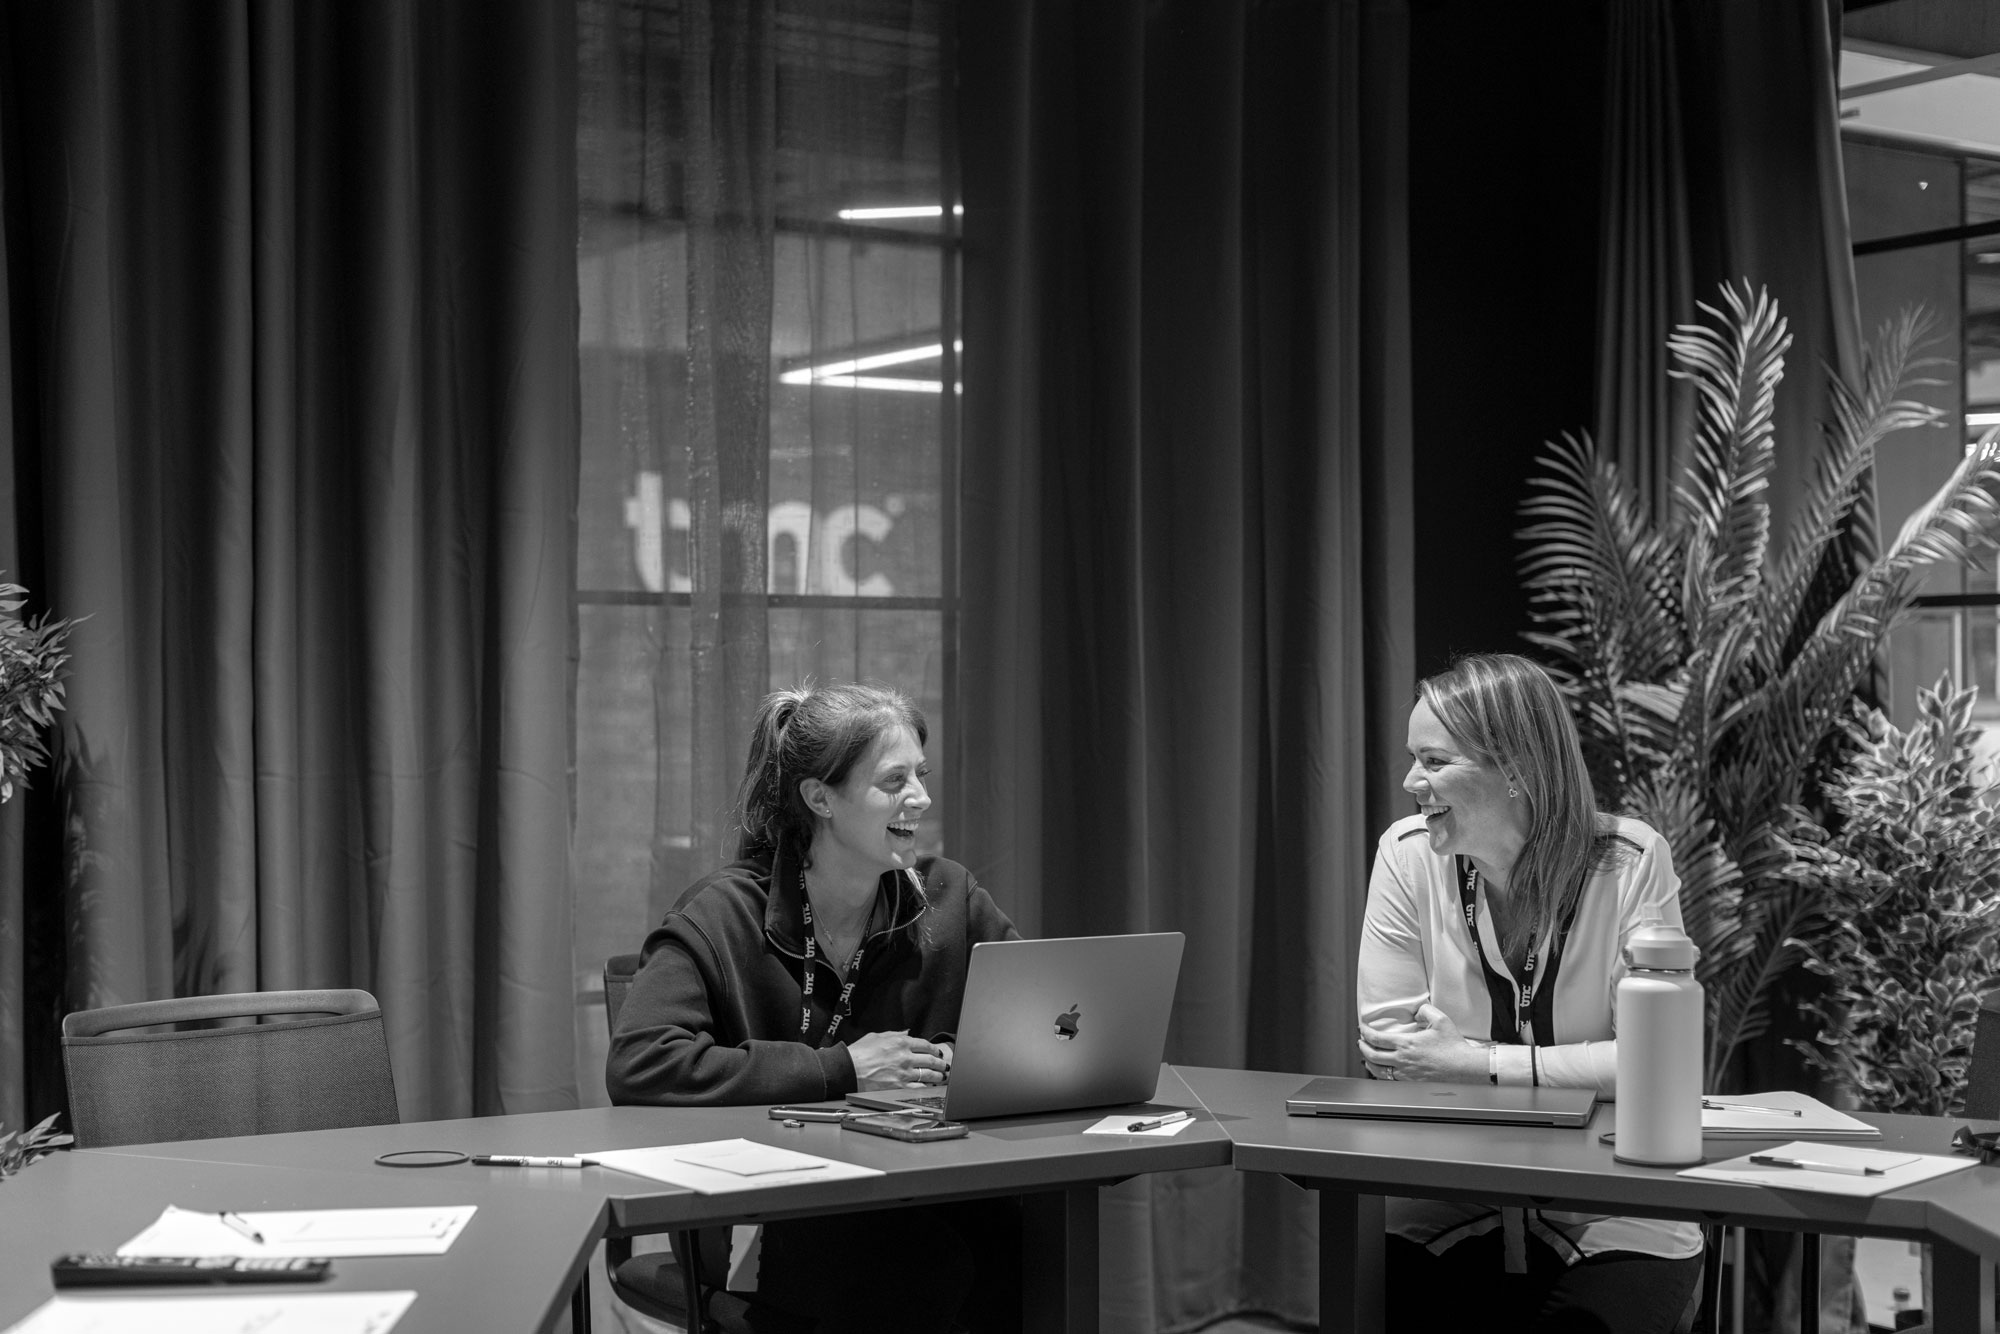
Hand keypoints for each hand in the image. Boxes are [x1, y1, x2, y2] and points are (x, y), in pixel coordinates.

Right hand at [848, 1030, 949, 1090]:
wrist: (848, 1070)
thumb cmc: (858, 1053)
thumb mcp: (876, 1036)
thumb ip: (895, 1034)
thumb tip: (907, 1032)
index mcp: (900, 1042)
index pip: (925, 1044)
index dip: (934, 1049)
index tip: (937, 1053)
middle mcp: (905, 1057)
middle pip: (931, 1060)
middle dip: (941, 1063)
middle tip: (945, 1066)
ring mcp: (903, 1073)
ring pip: (928, 1075)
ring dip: (938, 1076)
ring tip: (942, 1077)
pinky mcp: (899, 1086)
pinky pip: (918, 1087)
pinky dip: (927, 1087)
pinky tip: (930, 1087)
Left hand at [1357, 1004, 1484, 1083]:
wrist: (1464, 1068)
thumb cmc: (1454, 1046)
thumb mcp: (1441, 1020)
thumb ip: (1425, 1011)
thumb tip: (1416, 1011)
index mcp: (1407, 1044)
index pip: (1377, 1039)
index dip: (1365, 1033)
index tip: (1362, 1029)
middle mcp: (1403, 1060)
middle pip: (1372, 1056)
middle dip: (1362, 1047)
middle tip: (1361, 1042)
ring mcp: (1406, 1074)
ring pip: (1378, 1071)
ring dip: (1369, 1062)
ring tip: (1367, 1057)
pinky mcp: (1412, 1083)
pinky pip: (1390, 1080)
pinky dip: (1381, 1074)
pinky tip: (1383, 1070)